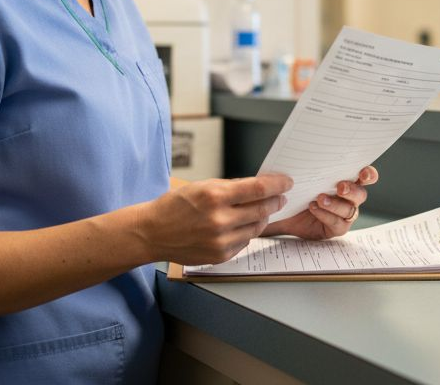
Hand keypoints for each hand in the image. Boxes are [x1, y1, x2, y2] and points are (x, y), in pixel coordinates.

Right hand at [141, 174, 291, 264]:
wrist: (153, 232)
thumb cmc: (175, 206)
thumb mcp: (202, 186)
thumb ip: (231, 187)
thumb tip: (259, 186)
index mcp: (214, 197)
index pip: (258, 189)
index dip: (278, 185)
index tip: (286, 182)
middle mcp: (219, 220)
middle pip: (262, 209)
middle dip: (275, 201)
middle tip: (280, 197)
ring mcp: (220, 241)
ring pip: (256, 227)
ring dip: (262, 217)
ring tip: (260, 210)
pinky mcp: (220, 256)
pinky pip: (245, 242)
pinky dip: (247, 232)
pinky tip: (241, 226)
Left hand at [263, 166, 377, 240]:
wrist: (282, 210)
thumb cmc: (297, 187)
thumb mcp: (304, 174)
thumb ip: (313, 165)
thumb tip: (312, 152)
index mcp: (347, 179)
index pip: (365, 176)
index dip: (369, 174)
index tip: (364, 173)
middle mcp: (349, 197)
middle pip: (360, 194)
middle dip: (352, 190)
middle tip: (340, 187)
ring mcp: (344, 214)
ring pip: (349, 209)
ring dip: (336, 204)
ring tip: (320, 199)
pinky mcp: (336, 228)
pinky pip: (337, 223)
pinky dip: (326, 215)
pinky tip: (313, 207)